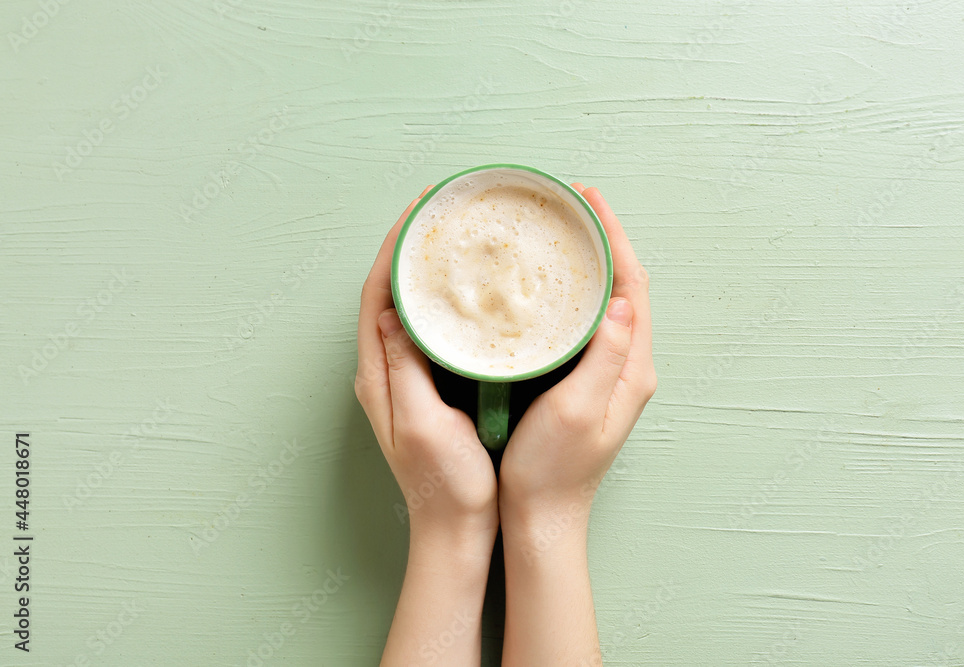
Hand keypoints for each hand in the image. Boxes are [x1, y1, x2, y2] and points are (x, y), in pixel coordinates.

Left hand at [355, 186, 498, 542]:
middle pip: (389, 293)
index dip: (394, 250)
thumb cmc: (443, 484)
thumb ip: (404, 370)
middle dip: (408, 248)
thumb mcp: (421, 425)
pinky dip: (442, 302)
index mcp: (378, 377)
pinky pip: (429, 330)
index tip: (418, 212)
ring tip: (453, 238)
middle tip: (440, 212)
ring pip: (409, 308)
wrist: (455, 528)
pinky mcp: (427, 387)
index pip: (377, 296)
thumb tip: (392, 314)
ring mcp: (405, 379)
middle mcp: (385, 371)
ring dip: (424, 271)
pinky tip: (468, 292)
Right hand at [499, 183, 656, 533]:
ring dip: (592, 265)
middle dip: (604, 242)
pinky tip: (551, 286)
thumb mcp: (579, 411)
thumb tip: (620, 302)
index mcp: (632, 370)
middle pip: (624, 288)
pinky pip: (588, 324)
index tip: (590, 202)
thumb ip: (604, 358)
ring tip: (563, 233)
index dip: (615, 240)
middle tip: (573, 206)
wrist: (542, 516)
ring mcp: (609, 375)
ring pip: (607, 304)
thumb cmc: (553, 470)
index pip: (633, 288)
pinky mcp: (588, 382)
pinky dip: (575, 295)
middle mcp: (628, 368)